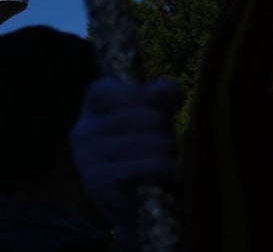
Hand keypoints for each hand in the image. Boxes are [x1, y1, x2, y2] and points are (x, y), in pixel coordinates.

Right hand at [70, 78, 180, 230]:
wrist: (137, 202)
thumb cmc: (146, 148)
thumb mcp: (154, 115)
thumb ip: (159, 96)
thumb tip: (166, 92)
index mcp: (92, 110)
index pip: (103, 89)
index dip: (136, 94)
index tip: (155, 106)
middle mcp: (82, 132)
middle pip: (134, 115)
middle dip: (163, 125)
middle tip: (170, 138)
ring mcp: (87, 159)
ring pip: (141, 141)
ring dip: (167, 147)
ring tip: (170, 154)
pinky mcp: (98, 184)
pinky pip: (139, 166)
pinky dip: (161, 166)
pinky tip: (168, 169)